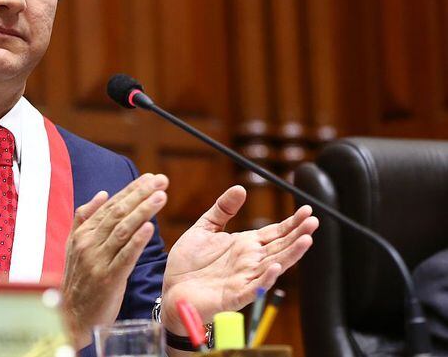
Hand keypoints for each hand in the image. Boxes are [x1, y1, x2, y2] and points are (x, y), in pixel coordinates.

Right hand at [61, 173, 168, 348]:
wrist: (70, 316)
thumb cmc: (78, 281)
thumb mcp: (74, 246)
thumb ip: (85, 218)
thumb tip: (102, 193)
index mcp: (82, 233)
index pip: (111, 205)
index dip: (132, 190)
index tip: (151, 178)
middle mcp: (88, 243)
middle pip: (118, 213)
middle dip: (141, 194)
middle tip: (161, 180)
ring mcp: (97, 260)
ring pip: (122, 230)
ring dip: (143, 211)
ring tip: (161, 197)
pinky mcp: (108, 278)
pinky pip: (124, 256)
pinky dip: (137, 240)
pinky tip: (150, 228)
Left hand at [160, 185, 318, 333]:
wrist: (171, 287)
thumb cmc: (189, 261)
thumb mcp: (205, 228)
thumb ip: (222, 210)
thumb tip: (240, 189)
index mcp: (245, 245)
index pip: (275, 232)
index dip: (292, 223)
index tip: (307, 210)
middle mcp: (250, 262)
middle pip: (280, 247)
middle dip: (298, 235)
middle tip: (314, 221)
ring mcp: (244, 279)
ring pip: (273, 266)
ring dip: (290, 255)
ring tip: (306, 240)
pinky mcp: (234, 296)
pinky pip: (253, 288)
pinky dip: (265, 279)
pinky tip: (276, 267)